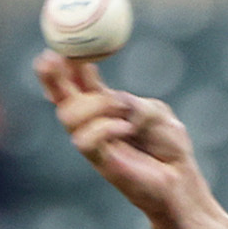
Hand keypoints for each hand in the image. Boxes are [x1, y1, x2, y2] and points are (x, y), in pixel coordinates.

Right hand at [35, 53, 210, 228]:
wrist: (179, 181)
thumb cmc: (169, 146)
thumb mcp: (156, 113)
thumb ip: (133, 104)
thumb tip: (112, 98)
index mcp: (106, 104)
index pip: (78, 81)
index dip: (67, 65)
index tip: (62, 48)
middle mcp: (94, 122)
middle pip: (61, 97)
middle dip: (51, 77)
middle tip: (47, 59)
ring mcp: (94, 142)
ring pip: (68, 115)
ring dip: (95, 106)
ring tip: (124, 113)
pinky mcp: (99, 162)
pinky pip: (84, 140)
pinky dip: (104, 128)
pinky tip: (126, 128)